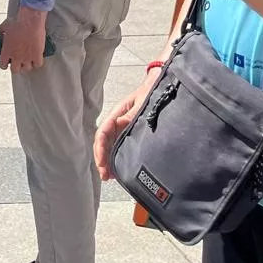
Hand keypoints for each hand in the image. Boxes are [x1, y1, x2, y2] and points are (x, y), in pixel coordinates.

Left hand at [0, 7, 47, 72]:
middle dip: (16, 67)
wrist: (30, 21)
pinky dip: (37, 63)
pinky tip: (36, 59)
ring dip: (26, 65)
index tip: (5, 63)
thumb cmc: (18, 22)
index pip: (2, 65)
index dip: (4, 65)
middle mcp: (16, 56)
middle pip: (15, 70)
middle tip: (17, 63)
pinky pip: (38, 64)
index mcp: (7, 51)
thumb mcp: (5, 26)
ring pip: (27, 69)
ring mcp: (27, 57)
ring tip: (27, 61)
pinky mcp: (37, 55)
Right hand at [96, 64, 163, 179]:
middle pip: (104, 142)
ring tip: (109, 176)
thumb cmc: (153, 91)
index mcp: (118, 114)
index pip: (103, 133)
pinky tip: (119, 168)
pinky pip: (121, 146)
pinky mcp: (132, 133)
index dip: (101, 149)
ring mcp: (125, 128)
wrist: (162, 86)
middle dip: (102, 159)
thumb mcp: (143, 102)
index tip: (103, 163)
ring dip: (108, 160)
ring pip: (111, 145)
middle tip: (105, 176)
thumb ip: (132, 114)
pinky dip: (117, 157)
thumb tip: (120, 125)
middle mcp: (119, 122)